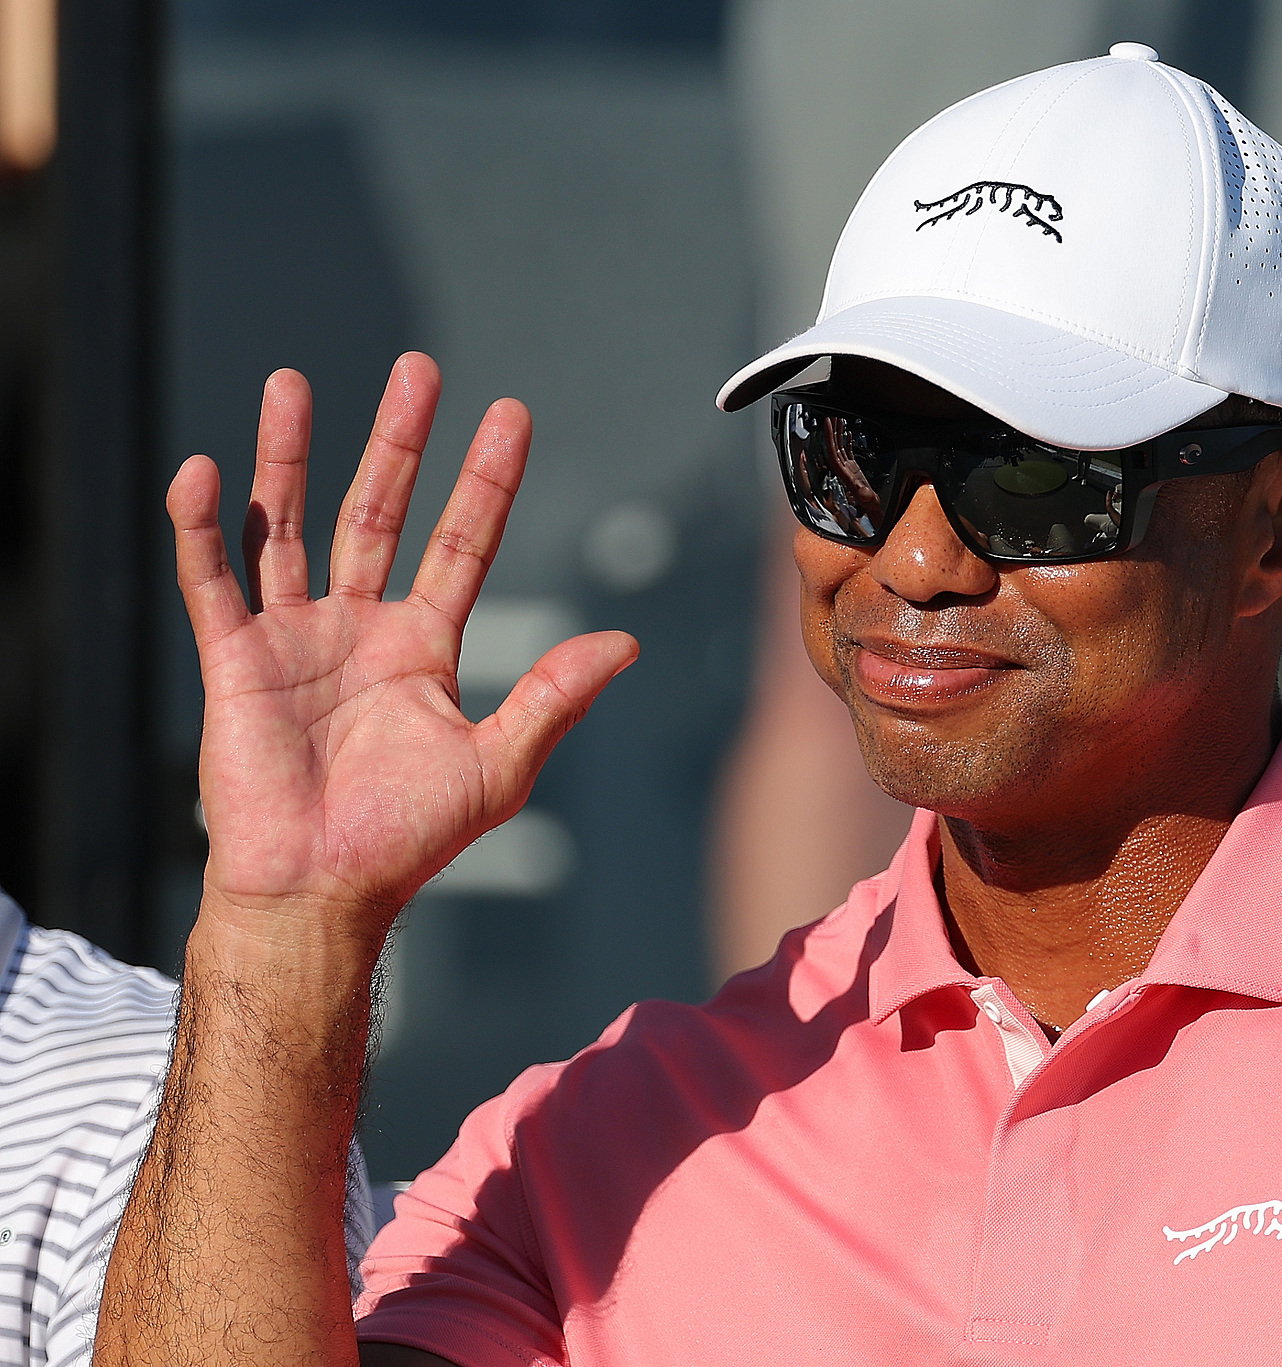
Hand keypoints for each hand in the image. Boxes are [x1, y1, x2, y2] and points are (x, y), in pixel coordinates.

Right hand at [169, 353, 636, 948]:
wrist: (321, 892)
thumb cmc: (407, 841)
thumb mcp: (498, 763)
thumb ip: (554, 696)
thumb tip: (627, 642)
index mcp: (424, 648)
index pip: (463, 542)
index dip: (486, 481)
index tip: (509, 417)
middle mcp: (359, 629)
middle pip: (379, 511)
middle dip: (399, 441)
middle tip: (419, 369)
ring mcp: (293, 639)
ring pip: (289, 525)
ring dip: (289, 456)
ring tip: (294, 382)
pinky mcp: (233, 661)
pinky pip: (213, 580)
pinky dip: (205, 528)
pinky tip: (206, 471)